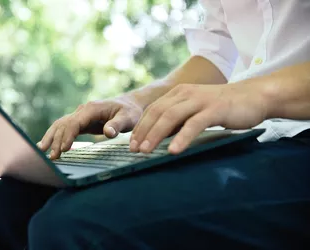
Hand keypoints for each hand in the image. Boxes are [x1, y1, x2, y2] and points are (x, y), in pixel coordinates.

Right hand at [37, 95, 142, 159]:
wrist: (130, 105)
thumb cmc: (130, 112)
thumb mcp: (128, 118)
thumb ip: (117, 125)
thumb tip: (107, 132)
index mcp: (92, 109)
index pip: (75, 122)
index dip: (68, 136)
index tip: (64, 149)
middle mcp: (83, 110)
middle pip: (65, 125)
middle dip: (57, 140)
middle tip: (53, 157)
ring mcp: (80, 115)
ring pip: (61, 125)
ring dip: (52, 137)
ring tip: (42, 151)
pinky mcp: (81, 121)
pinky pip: (65, 128)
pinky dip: (55, 136)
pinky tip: (46, 145)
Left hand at [130, 82, 267, 153]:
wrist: (253, 96)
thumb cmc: (221, 107)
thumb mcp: (195, 110)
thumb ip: (178, 119)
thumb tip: (158, 137)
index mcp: (178, 93)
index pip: (153, 110)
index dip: (140, 127)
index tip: (131, 144)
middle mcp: (185, 94)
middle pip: (157, 113)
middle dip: (143, 132)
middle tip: (133, 150)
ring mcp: (200, 100)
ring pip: (171, 117)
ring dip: (155, 135)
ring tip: (145, 151)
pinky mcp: (214, 109)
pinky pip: (194, 124)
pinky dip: (182, 138)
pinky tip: (173, 150)